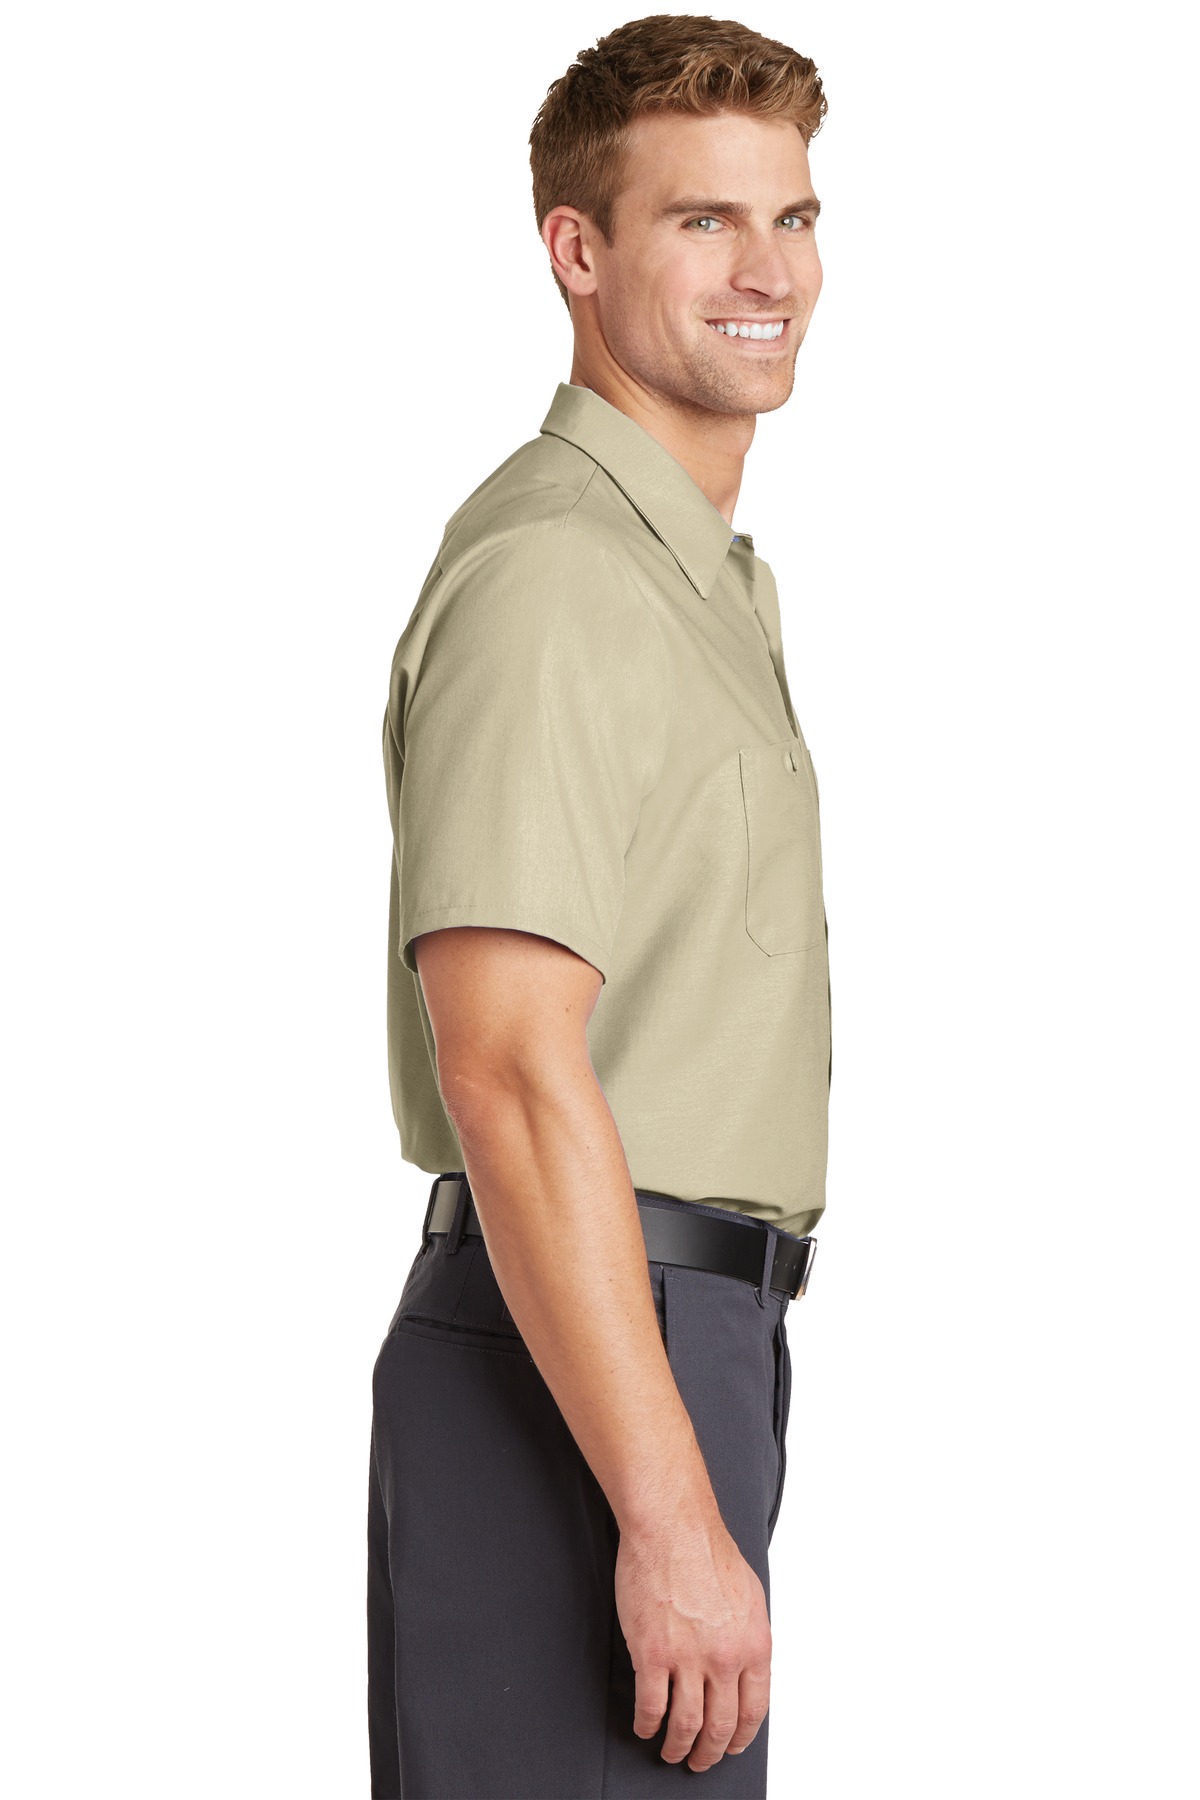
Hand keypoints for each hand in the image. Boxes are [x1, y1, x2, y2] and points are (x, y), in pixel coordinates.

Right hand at [614, 1510, 772, 1771]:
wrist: (672, 1526)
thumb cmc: (707, 1550)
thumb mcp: (749, 1596)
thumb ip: (748, 1636)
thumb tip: (744, 1666)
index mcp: (754, 1645)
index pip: (753, 1710)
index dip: (741, 1737)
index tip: (731, 1746)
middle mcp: (725, 1658)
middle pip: (720, 1725)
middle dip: (710, 1752)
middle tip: (701, 1760)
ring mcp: (688, 1659)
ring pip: (686, 1725)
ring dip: (678, 1746)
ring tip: (671, 1751)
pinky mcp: (651, 1654)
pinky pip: (650, 1706)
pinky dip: (647, 1724)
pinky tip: (645, 1726)